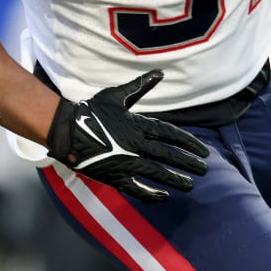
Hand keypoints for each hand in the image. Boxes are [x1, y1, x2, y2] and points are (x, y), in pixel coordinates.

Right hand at [46, 70, 208, 202]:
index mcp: (137, 125)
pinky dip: (151, 195)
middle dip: (188, 163)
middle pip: (168, 156)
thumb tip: (160, 73)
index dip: (189, 143)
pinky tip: (164, 197)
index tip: (203, 151)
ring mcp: (125, 162)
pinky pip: (136, 189)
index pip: (170, 135)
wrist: (66, 130)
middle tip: (204, 169)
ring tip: (191, 185)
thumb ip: (140, 86)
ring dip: (175, 180)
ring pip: (156, 174)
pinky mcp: (114, 176)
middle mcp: (135, 145)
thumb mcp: (117, 95)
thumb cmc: (91, 111)